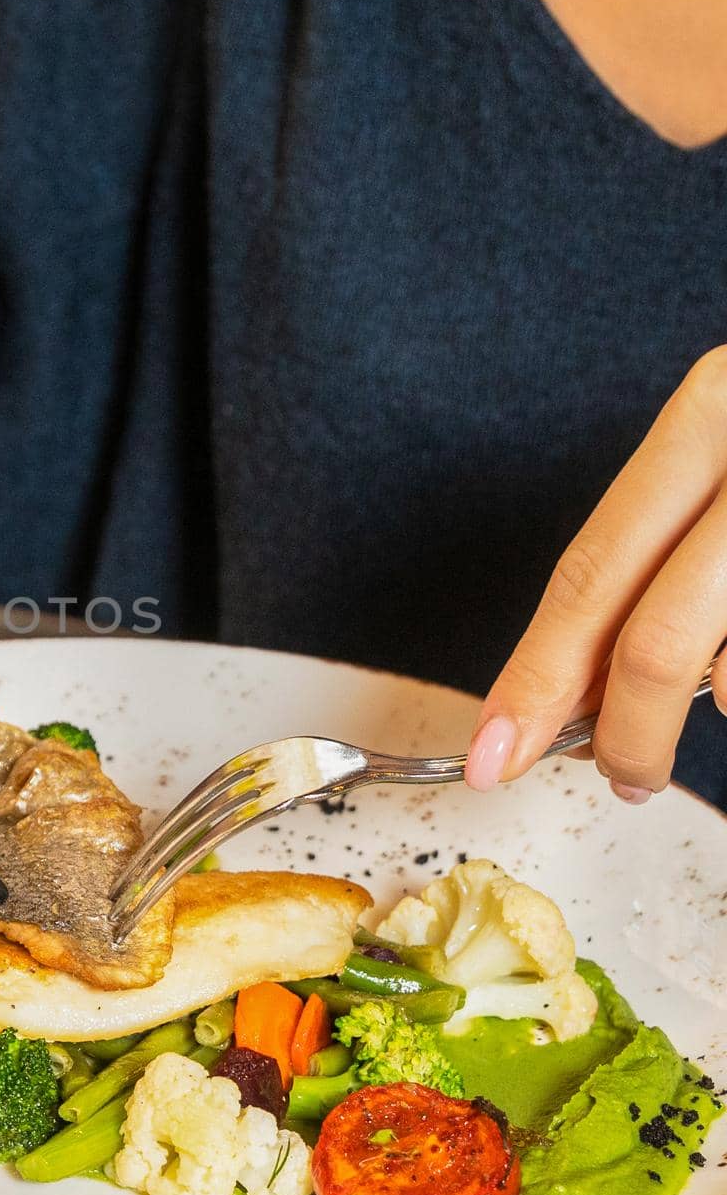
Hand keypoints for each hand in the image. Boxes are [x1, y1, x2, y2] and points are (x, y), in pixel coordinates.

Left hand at [467, 346, 726, 801]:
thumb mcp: (725, 455)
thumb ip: (658, 555)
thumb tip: (582, 685)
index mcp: (710, 414)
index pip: (590, 574)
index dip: (534, 677)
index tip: (492, 752)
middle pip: (658, 643)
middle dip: (622, 736)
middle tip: (613, 781)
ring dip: (699, 714)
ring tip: (685, 725)